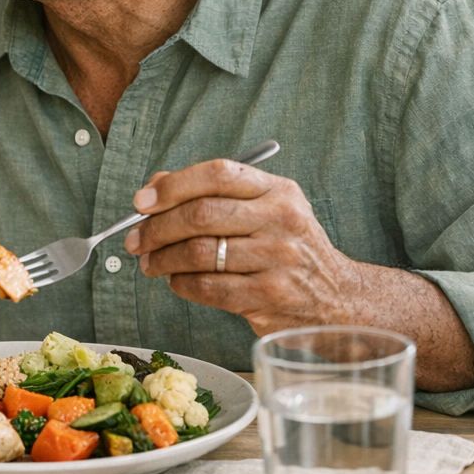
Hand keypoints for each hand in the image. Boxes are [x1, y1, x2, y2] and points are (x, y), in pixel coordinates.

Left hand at [123, 158, 361, 334]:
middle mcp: (282, 221)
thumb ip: (212, 193)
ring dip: (162, 260)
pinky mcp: (270, 297)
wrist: (338, 299)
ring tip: (150, 263)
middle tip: (135, 240)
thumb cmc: (286, 248)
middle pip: (202, 215)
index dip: (173, 186)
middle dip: (157, 228)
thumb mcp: (263, 209)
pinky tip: (176, 282)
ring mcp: (278, 260)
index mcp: (278, 191)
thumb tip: (154, 187)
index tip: (141, 202)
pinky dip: (181, 285)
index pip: (219, 174)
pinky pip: (208, 288)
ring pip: (200, 253)